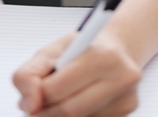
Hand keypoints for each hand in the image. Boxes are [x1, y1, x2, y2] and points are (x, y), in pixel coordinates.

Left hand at [13, 31, 141, 116]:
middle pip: (69, 111)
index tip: (30, 99)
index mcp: (101, 54)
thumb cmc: (83, 48)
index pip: (57, 89)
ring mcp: (128, 96)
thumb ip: (29, 75)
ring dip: (60, 116)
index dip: (36, 98)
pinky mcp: (129, 109)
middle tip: (38, 108)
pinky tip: (77, 102)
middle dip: (46, 113)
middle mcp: (121, 75)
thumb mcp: (51, 51)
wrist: (118, 47)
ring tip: (58, 101)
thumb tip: (29, 105)